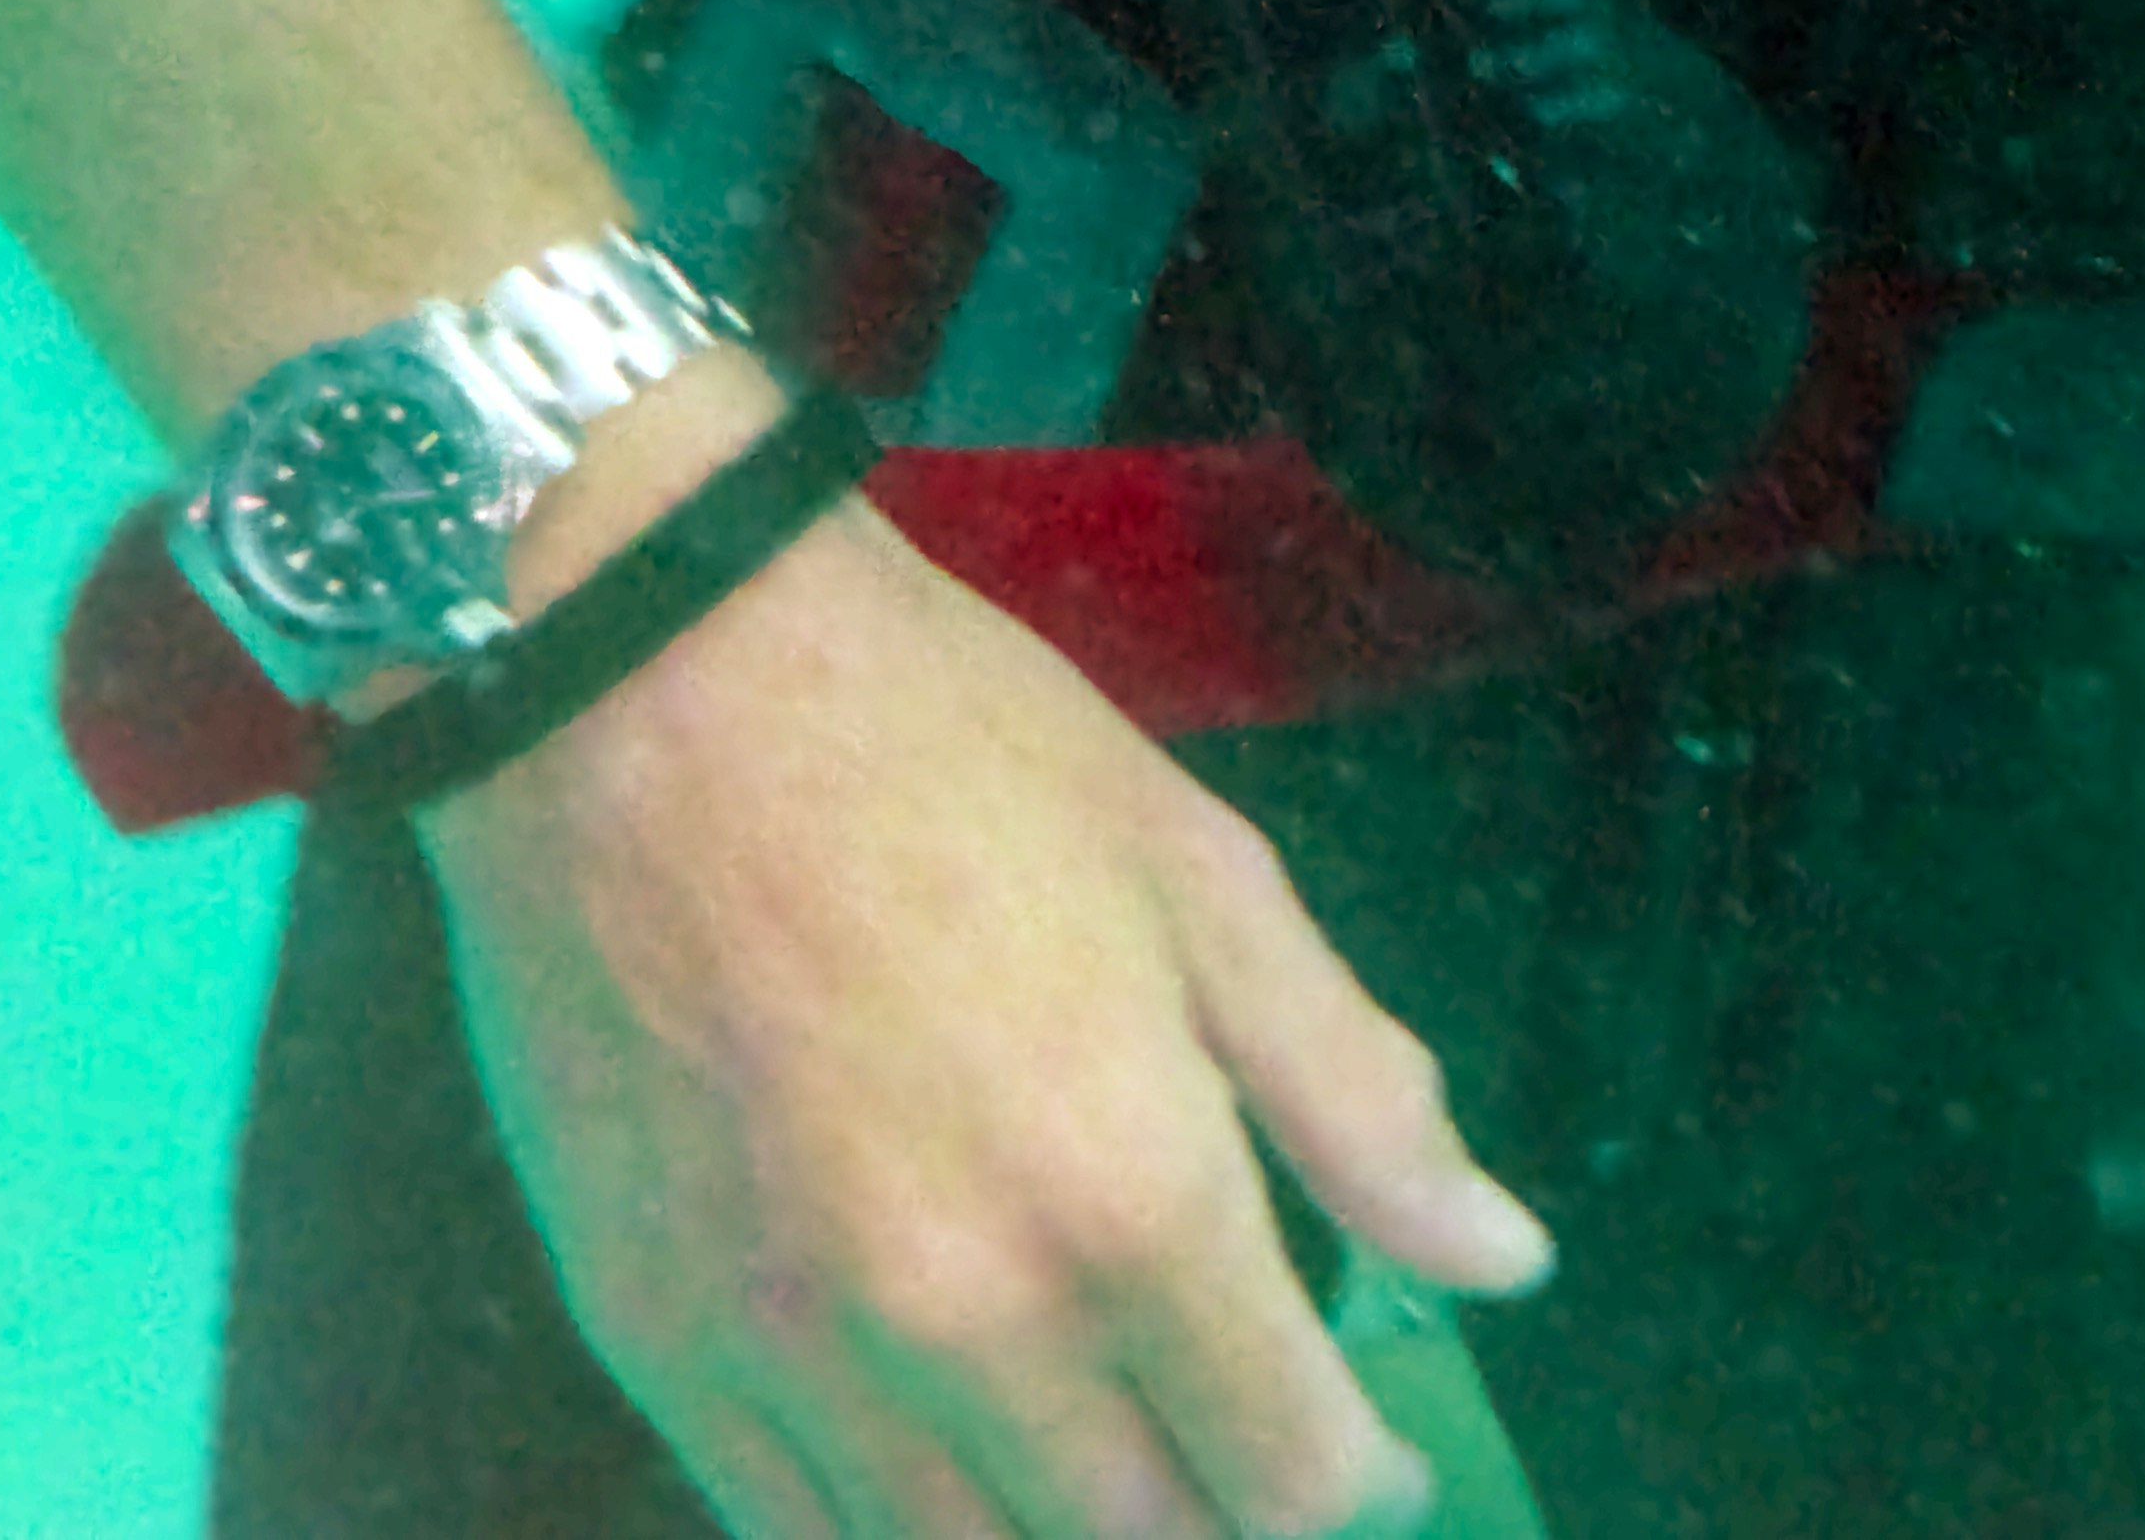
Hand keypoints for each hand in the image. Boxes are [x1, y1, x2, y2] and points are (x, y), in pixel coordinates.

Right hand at [420, 499, 1555, 1538]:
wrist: (644, 689)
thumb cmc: (955, 756)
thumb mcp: (1209, 885)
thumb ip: (1360, 1100)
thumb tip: (1501, 1260)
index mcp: (1131, 1200)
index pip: (1286, 1469)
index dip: (1357, 1481)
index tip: (1374, 1448)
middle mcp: (967, 1324)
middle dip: (1220, 1513)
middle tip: (1245, 1443)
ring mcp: (795, 1357)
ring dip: (1064, 1536)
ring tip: (1112, 1462)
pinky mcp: (654, 1350)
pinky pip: (788, 1537)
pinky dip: (892, 1532)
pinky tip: (948, 1467)